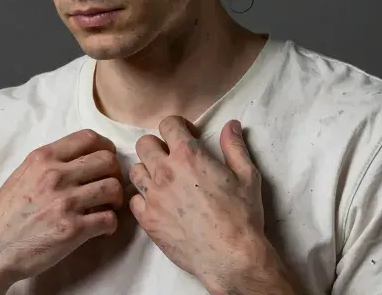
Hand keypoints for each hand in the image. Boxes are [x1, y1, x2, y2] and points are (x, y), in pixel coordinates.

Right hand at [0, 129, 123, 290]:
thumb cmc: (5, 215)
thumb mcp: (23, 175)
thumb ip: (50, 163)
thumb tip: (81, 159)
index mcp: (43, 158)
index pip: (89, 137)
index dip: (105, 148)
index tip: (106, 160)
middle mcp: (55, 175)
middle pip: (108, 160)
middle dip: (114, 173)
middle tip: (108, 187)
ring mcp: (65, 202)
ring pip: (113, 188)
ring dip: (116, 199)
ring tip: (107, 208)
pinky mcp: (72, 229)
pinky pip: (109, 219)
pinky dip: (110, 224)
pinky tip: (101, 228)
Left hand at [129, 117, 290, 292]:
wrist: (231, 257)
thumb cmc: (242, 217)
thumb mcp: (247, 176)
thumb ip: (235, 146)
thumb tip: (230, 125)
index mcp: (188, 156)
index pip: (167, 124)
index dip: (178, 127)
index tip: (188, 137)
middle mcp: (165, 172)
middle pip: (144, 144)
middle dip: (158, 146)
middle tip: (173, 158)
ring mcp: (153, 197)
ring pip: (135, 170)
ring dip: (148, 170)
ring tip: (164, 181)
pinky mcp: (148, 220)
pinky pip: (134, 199)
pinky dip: (144, 198)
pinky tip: (159, 203)